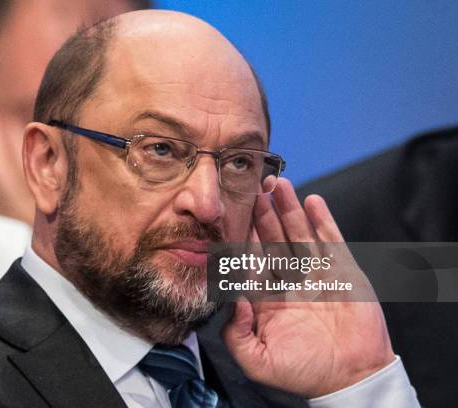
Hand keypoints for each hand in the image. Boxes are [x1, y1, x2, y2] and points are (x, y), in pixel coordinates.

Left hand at [222, 177, 393, 397]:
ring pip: (299, 234)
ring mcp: (317, 273)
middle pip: (273, 240)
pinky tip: (311, 200)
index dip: (243, 239)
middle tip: (253, 188)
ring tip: (278, 184)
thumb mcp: (259, 362)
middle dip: (263, 214)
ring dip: (289, 209)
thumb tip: (235, 299)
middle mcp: (290, 281)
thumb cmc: (304, 372)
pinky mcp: (343, 271)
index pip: (251, 261)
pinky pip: (331, 240)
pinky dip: (322, 220)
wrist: (351, 377)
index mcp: (268, 299)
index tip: (232, 216)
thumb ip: (236, 335)